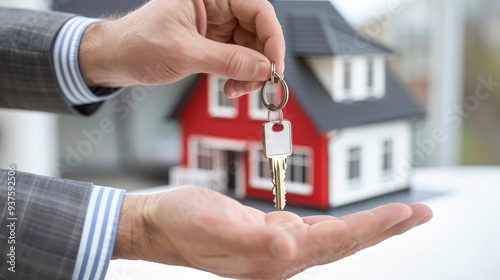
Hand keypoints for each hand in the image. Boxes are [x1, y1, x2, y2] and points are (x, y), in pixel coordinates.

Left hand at [79, 0, 284, 96]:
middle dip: (261, 59)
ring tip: (239, 89)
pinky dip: (239, 74)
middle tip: (261, 82)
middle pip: (258, 29)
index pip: (257, 9)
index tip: (274, 65)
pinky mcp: (212, 42)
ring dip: (251, 71)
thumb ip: (228, 60)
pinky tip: (232, 85)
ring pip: (250, 47)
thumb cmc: (137, 43)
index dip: (272, 38)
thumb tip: (263, 68)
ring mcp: (215, 25)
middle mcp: (216, 6)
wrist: (115, 59)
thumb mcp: (185, 53)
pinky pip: (237, 57)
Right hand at [113, 186, 432, 279]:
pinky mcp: (270, 237)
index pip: (337, 239)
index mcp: (274, 255)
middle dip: (384, 228)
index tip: (405, 212)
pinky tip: (349, 223)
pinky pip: (316, 233)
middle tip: (420, 213)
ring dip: (367, 227)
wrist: (162, 226)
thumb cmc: (182, 223)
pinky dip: (340, 226)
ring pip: (335, 238)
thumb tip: (290, 243)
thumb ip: (253, 237)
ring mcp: (277, 249)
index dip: (372, 226)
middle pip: (345, 242)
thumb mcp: (213, 224)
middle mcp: (282, 257)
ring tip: (396, 216)